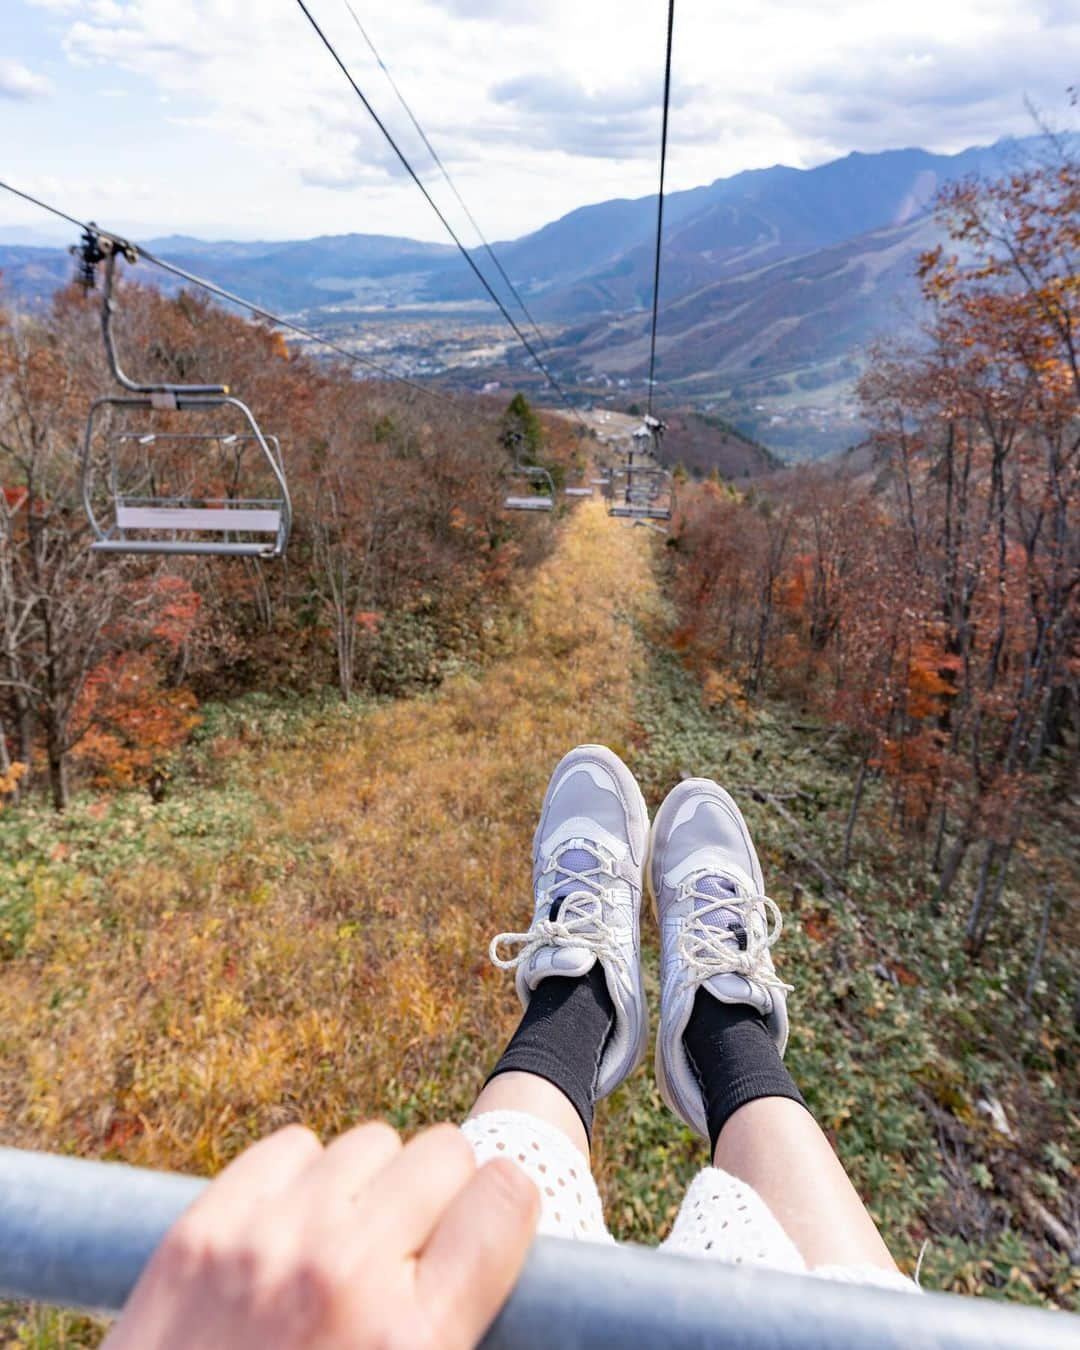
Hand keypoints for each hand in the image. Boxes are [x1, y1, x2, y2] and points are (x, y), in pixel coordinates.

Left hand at [104, 1121, 538, 1349]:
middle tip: (414, 1244)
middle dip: (441, 1192)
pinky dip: (301, 1180)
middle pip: (443, 1151)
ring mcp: (267, 1242)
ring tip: (347, 1244)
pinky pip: (293, 1147)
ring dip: (371, 1185)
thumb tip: (488, 1235)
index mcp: (412, 1337)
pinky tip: (292, 1233)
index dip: (503, 1208)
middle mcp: (345, 1274)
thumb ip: (454, 1314)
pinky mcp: (204, 1230)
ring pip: (370, 1141)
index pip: (506, 1196)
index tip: (485, 1229)